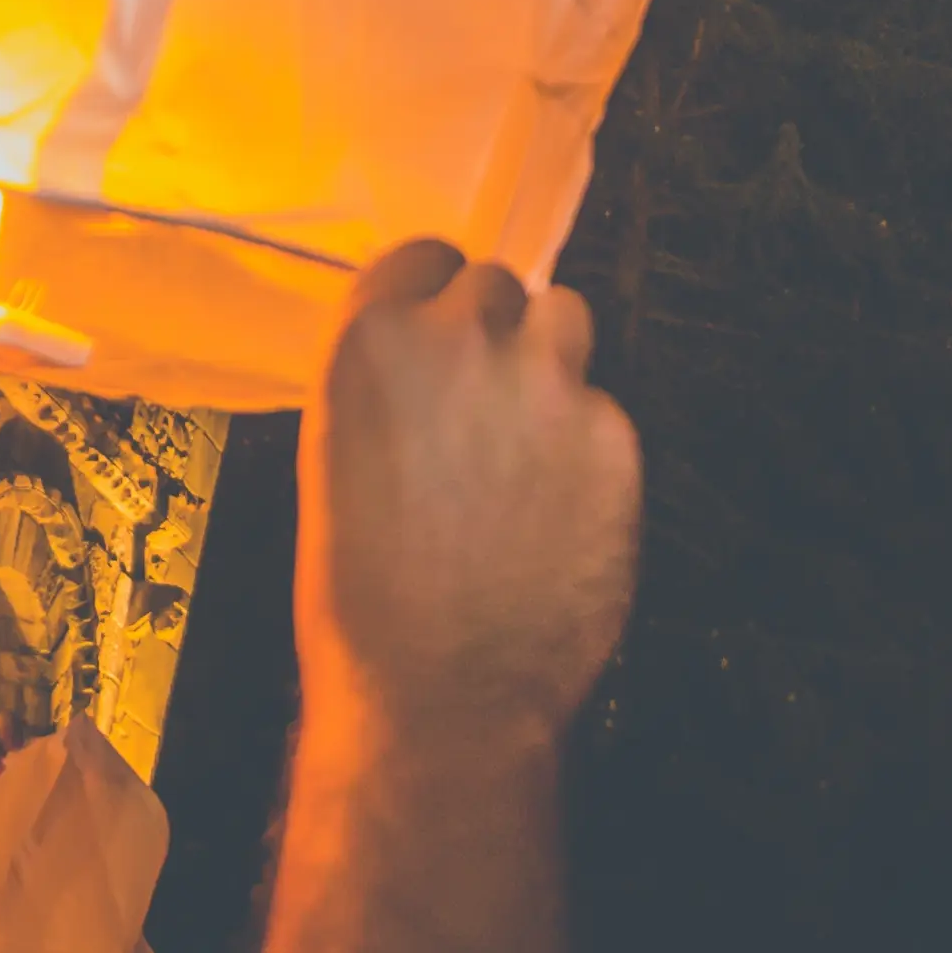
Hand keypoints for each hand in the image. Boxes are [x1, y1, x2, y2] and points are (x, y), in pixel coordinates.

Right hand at [294, 241, 637, 762]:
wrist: (438, 696)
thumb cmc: (360, 596)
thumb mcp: (337, 459)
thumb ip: (391, 385)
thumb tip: (432, 360)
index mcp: (372, 341)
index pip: (426, 255)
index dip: (438, 296)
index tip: (442, 332)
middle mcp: (462, 340)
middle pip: (499, 285)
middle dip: (495, 335)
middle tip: (485, 406)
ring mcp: (548, 384)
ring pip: (567, 322)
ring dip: (551, 365)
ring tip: (530, 443)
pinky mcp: (614, 437)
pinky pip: (604, 412)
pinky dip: (587, 449)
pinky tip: (557, 514)